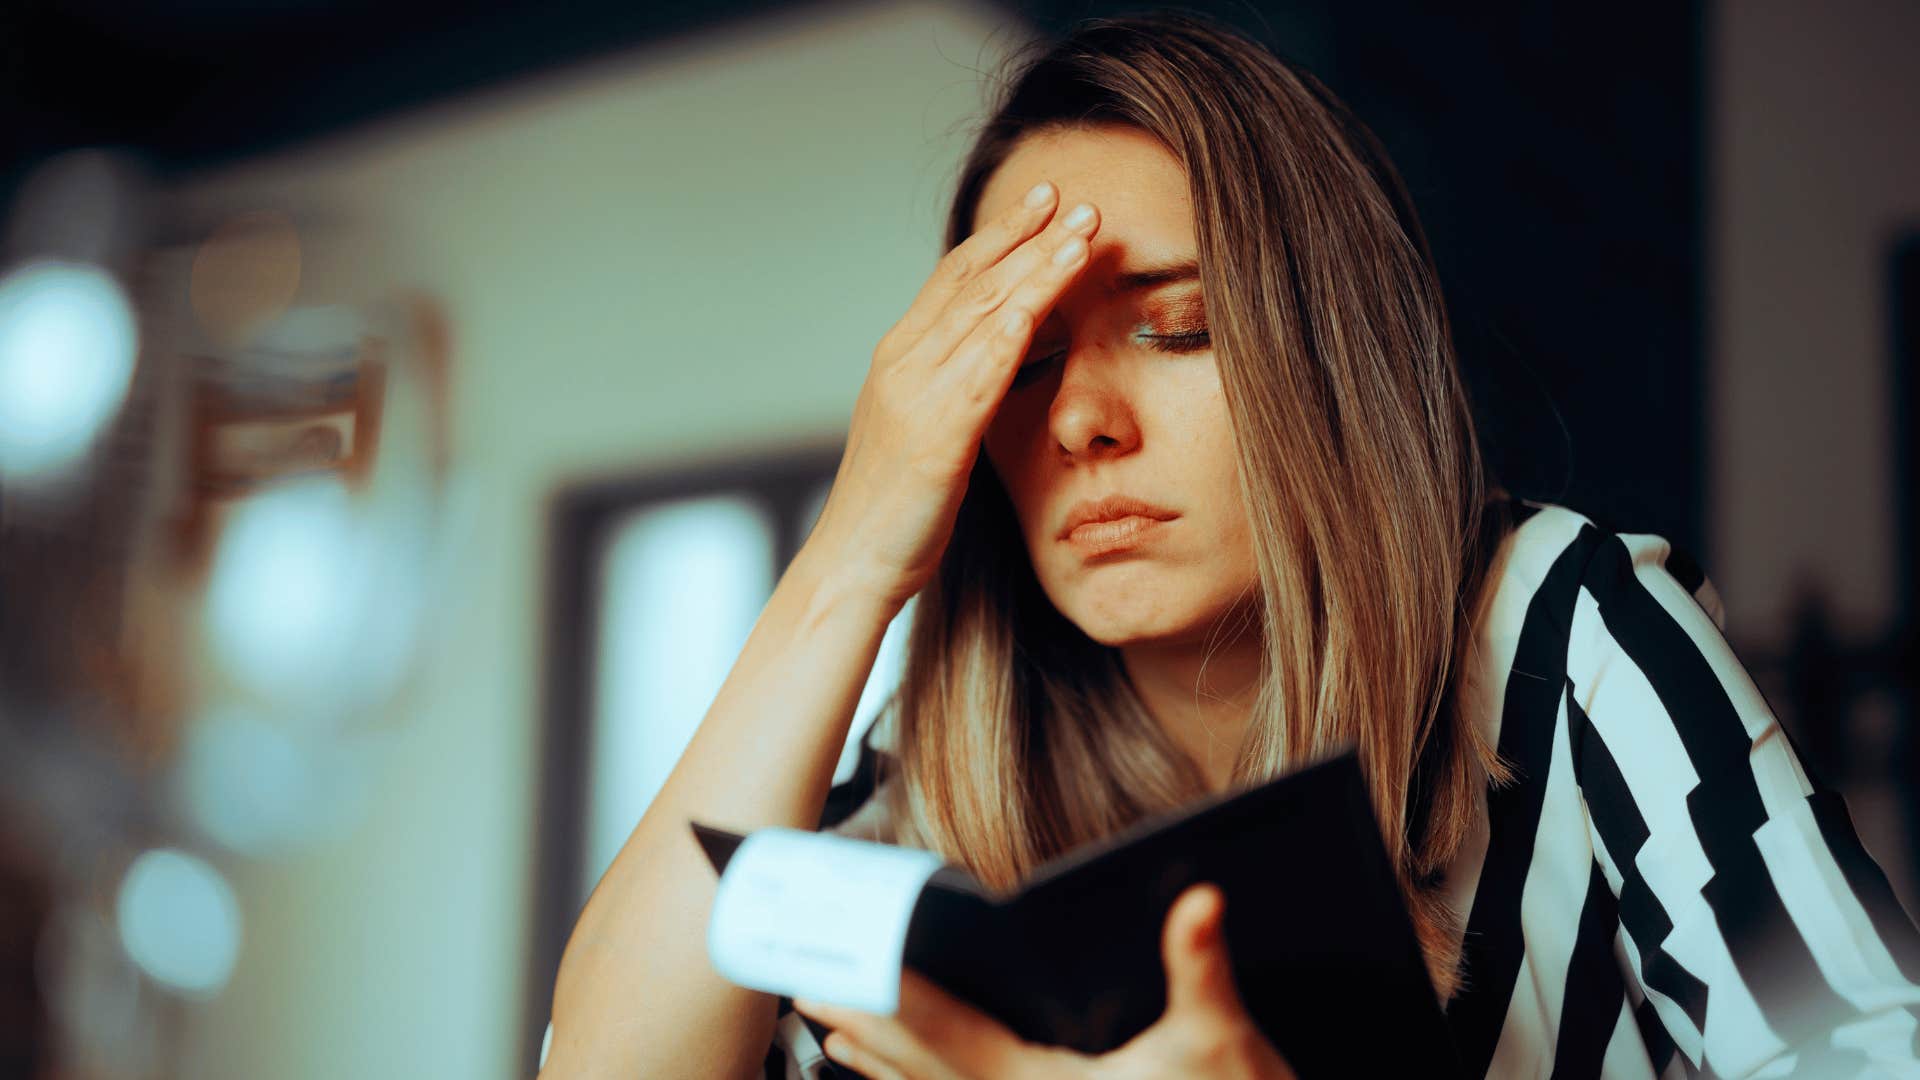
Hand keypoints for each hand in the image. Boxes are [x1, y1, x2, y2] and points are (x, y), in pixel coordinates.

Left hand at [791, 883, 1295, 1079]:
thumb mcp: (1223, 1046)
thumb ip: (1201, 969)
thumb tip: (1201, 901)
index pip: (945, 1034)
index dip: (887, 995)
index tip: (835, 965)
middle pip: (918, 1064)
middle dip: (860, 1021)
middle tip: (803, 978)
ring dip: (876, 1060)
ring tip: (826, 1025)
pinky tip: (888, 1076)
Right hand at [801, 180, 1100, 611]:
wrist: (853, 566)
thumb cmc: (895, 512)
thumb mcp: (927, 433)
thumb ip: (954, 389)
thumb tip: (997, 361)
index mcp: (899, 359)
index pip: (956, 279)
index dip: (1001, 238)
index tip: (1044, 205)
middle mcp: (902, 363)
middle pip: (973, 282)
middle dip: (1027, 236)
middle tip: (1075, 199)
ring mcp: (916, 396)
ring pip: (984, 314)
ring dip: (1036, 268)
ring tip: (1082, 232)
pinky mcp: (936, 436)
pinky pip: (981, 370)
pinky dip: (1013, 328)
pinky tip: (1043, 300)